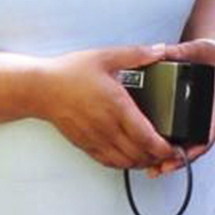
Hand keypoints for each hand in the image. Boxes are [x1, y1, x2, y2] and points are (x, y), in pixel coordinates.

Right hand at [35, 45, 179, 171]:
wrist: (40, 89)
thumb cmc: (70, 73)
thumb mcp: (105, 56)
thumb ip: (136, 55)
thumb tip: (160, 51)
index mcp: (117, 106)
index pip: (146, 136)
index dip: (164, 147)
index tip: (174, 146)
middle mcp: (107, 127)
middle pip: (139, 154)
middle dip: (158, 157)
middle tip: (169, 152)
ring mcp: (96, 139)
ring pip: (125, 162)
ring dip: (142, 162)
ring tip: (153, 155)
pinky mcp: (86, 145)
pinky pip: (109, 162)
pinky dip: (124, 164)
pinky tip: (130, 157)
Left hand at [148, 40, 214, 171]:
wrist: (209, 54)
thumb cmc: (203, 54)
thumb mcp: (194, 50)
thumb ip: (178, 51)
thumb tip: (161, 51)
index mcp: (210, 104)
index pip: (209, 133)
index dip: (196, 148)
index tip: (182, 156)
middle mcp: (202, 116)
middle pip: (194, 147)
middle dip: (177, 160)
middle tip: (160, 169)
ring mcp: (192, 119)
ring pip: (184, 146)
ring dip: (169, 160)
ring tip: (152, 170)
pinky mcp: (180, 118)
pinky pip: (175, 138)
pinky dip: (162, 149)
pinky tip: (147, 156)